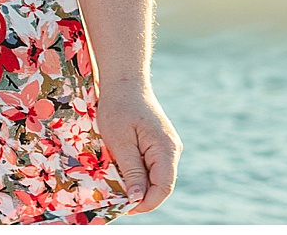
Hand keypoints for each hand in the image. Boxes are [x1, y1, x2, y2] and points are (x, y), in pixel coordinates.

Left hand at [97, 85, 180, 214]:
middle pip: (160, 185)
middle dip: (140, 196)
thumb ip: (132, 171)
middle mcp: (171, 150)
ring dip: (137, 185)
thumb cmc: (119, 107)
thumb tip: (137, 198)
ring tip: (115, 184)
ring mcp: (166, 147)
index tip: (124, 207)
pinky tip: (120, 170)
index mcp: (166, 149)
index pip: (163, 188)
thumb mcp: (120, 141)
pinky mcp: (157, 145)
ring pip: (154, 177)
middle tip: (115, 198)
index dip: (146, 203)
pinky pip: (150, 167)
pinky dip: (136, 174)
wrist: (124, 80)